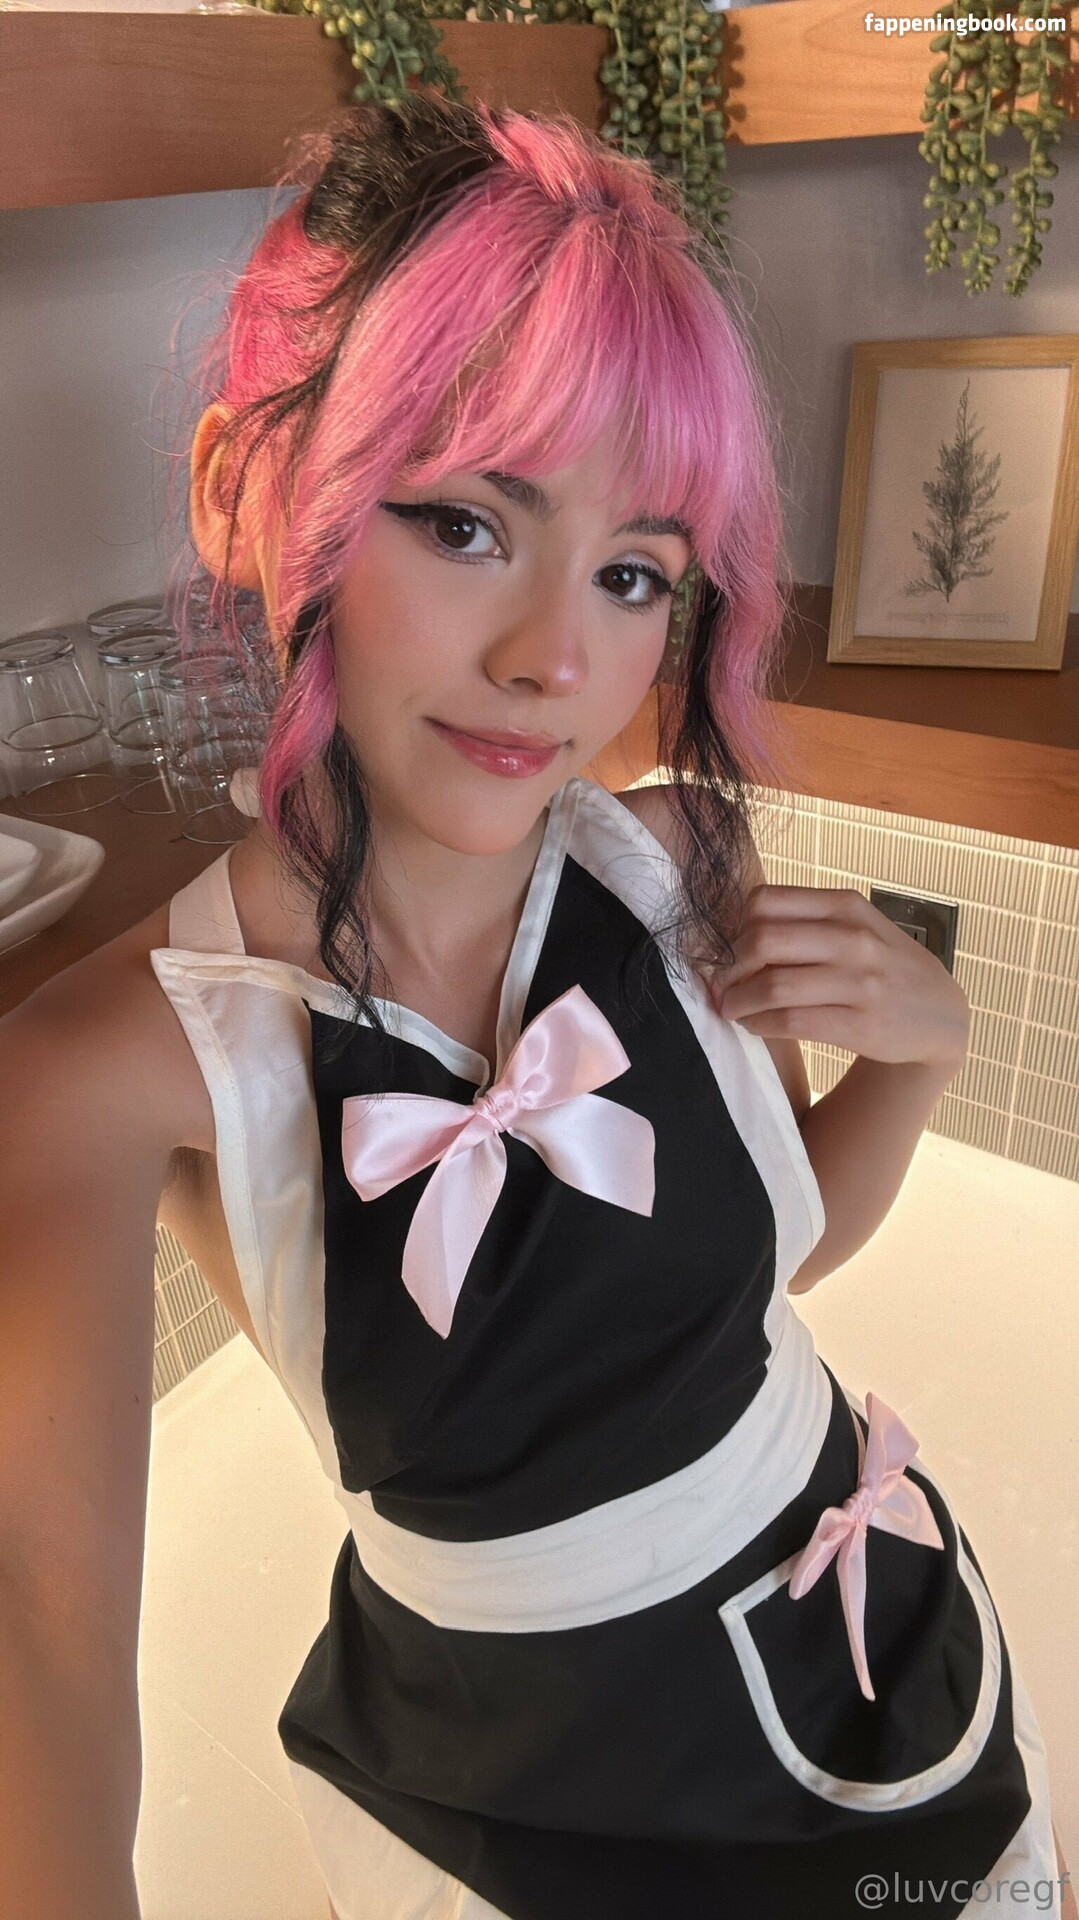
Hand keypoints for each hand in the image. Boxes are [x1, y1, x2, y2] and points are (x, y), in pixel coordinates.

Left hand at [711, 884, 970, 1070]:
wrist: (939, 1014)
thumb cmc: (883, 966)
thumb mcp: (856, 927)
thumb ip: (805, 923)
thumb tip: (732, 938)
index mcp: (845, 905)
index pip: (764, 901)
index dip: (733, 929)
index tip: (727, 952)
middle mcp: (853, 938)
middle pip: (762, 941)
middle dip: (728, 968)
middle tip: (720, 986)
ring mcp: (860, 982)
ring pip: (774, 985)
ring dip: (739, 1001)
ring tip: (731, 1009)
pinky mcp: (861, 1024)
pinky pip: (792, 1021)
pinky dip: (761, 1024)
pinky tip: (755, 1025)